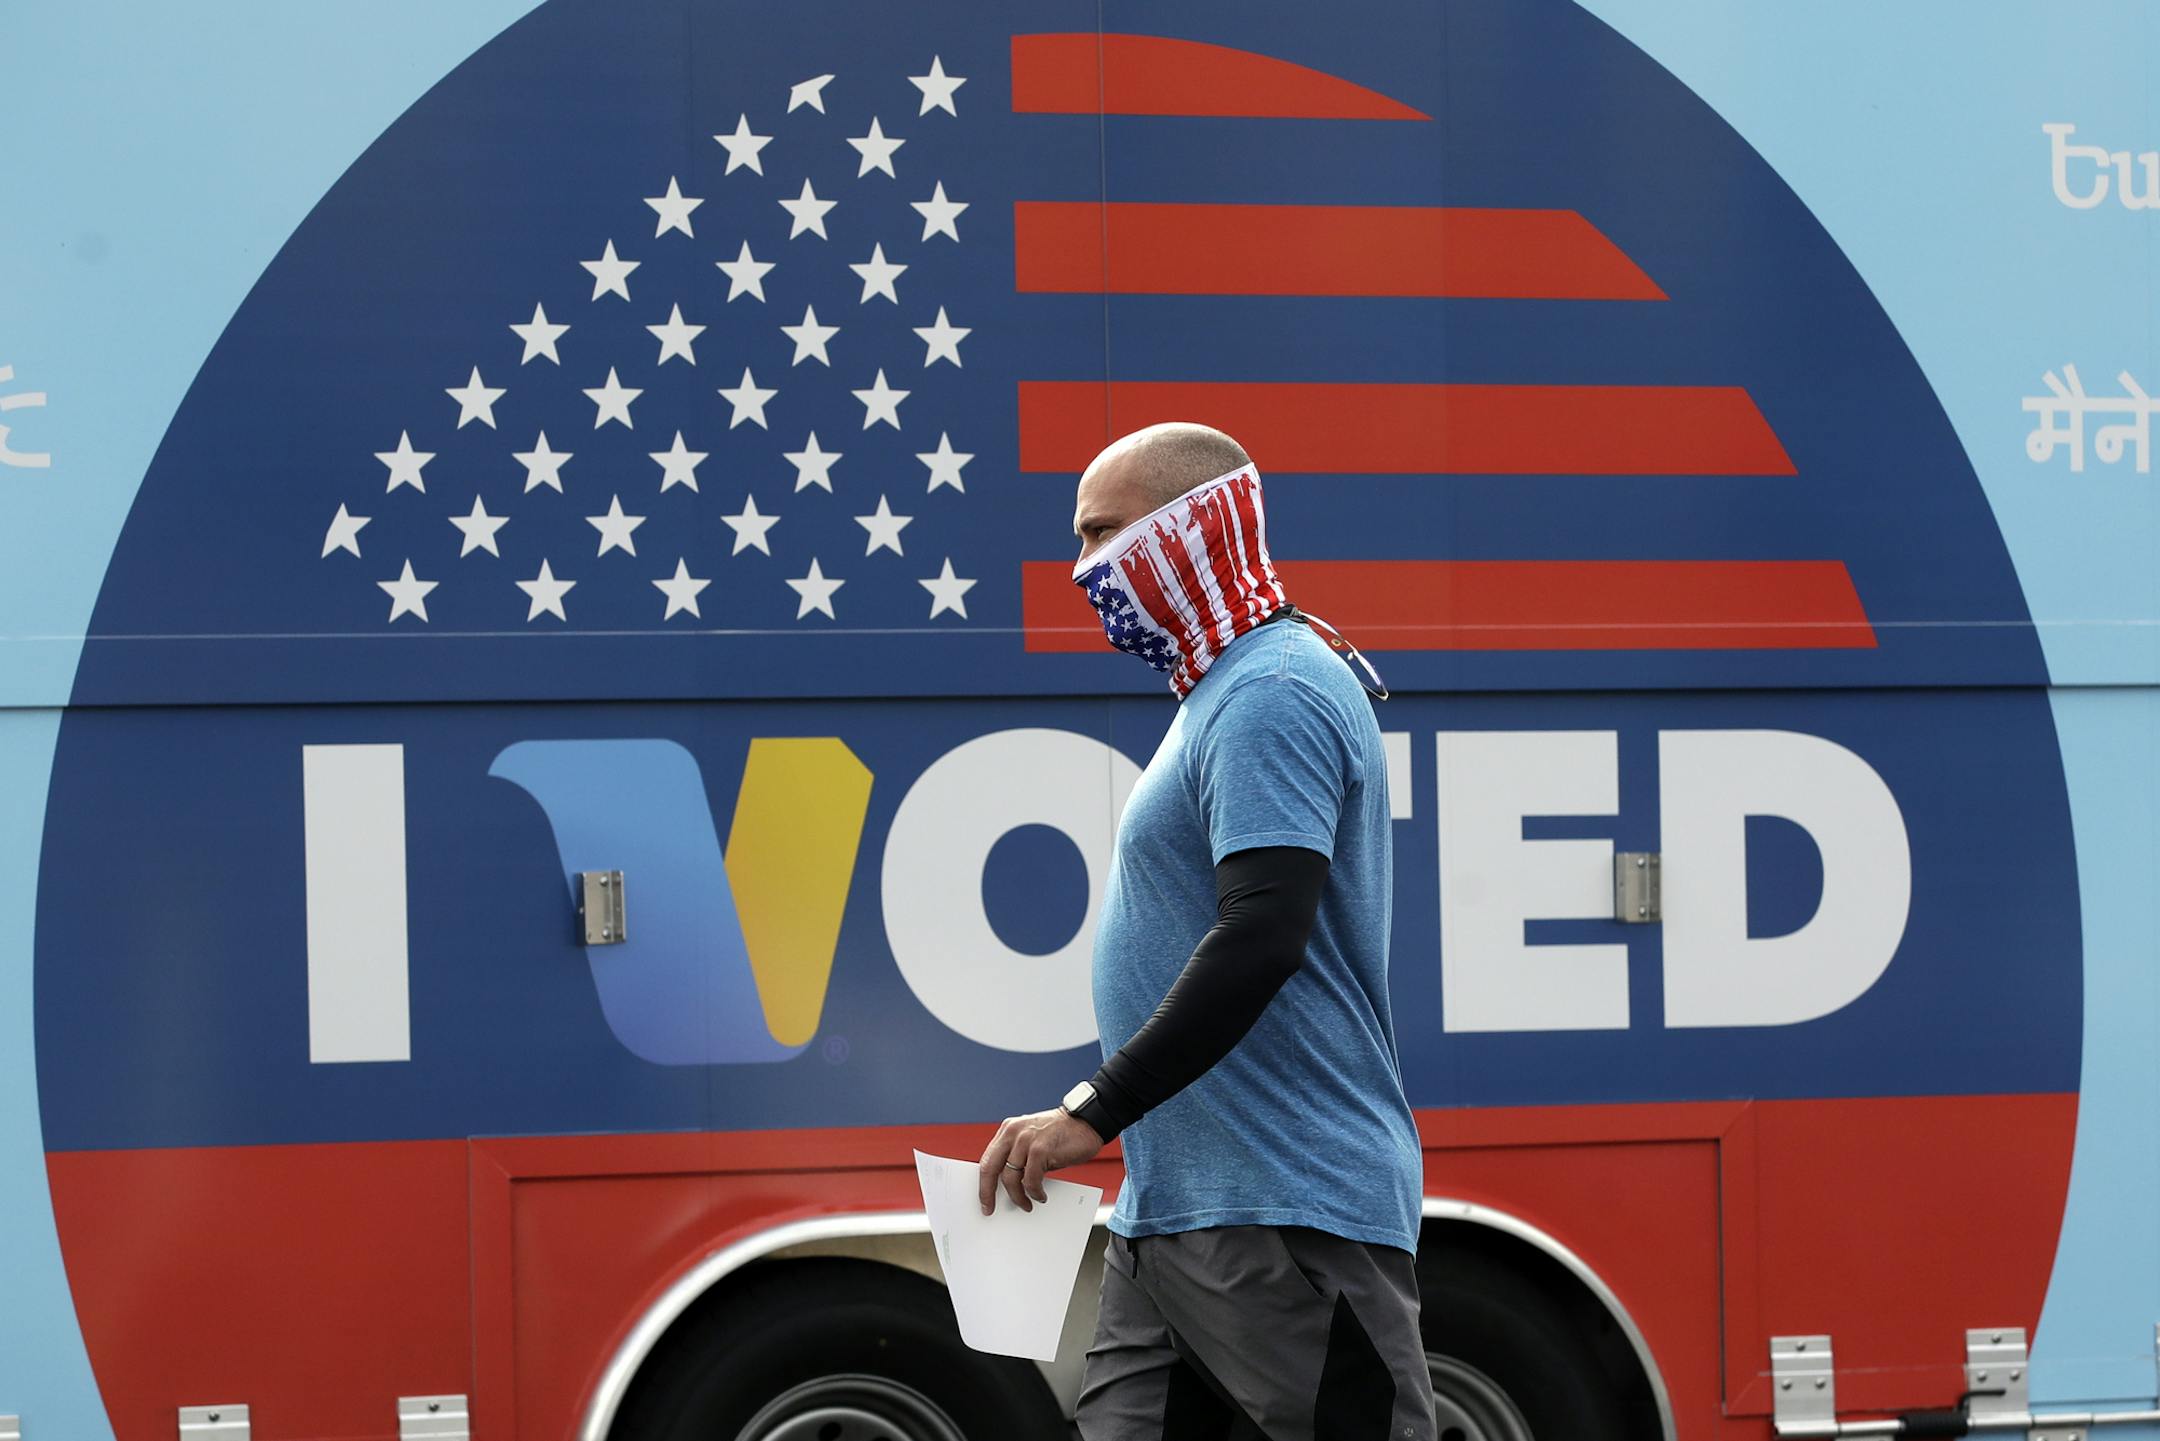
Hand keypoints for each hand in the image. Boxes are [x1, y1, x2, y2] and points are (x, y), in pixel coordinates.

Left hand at [977, 1107, 1103, 1214]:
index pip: (987, 1159)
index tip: (984, 1199)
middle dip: (988, 1193)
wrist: (1087, 1123)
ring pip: (1010, 1178)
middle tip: (990, 1208)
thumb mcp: (1032, 1142)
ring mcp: (1026, 1140)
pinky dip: (1034, 1192)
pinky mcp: (1041, 1149)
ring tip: (1026, 1203)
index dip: (983, 1183)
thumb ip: (1018, 1157)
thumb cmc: (1061, 1136)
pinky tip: (1040, 1195)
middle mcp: (1013, 1132)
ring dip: (1018, 1196)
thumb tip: (1007, 1185)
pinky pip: (1030, 1180)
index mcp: (1008, 1130)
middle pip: (990, 1168)